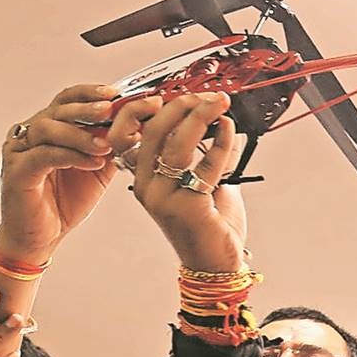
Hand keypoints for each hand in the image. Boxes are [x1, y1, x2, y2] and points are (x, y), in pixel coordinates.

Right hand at [0, 85, 163, 263]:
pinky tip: (92, 162)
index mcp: (50, 127)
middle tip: (111, 108)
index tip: (117, 93)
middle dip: (88, 107)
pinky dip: (70, 156)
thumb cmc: (64, 202)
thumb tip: (139, 126)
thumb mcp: (97, 169)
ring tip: (106, 143)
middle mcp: (31, 133)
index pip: (69, 98)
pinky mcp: (17, 171)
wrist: (39, 237)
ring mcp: (20, 151)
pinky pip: (44, 156)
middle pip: (58, 108)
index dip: (91, 92)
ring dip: (80, 133)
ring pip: (48, 128)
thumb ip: (111, 147)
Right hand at [123, 92, 245, 271]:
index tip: (173, 93)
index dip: (145, 108)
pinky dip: (222, 141)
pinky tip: (230, 130)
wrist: (216, 263)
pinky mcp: (186, 206)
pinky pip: (205, 163)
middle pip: (152, 132)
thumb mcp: (200, 180)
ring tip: (219, 104)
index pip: (127, 134)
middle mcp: (147, 187)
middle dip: (181, 106)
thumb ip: (202, 152)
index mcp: (144, 178)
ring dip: (200, 117)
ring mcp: (164, 197)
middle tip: (205, 96)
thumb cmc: (208, 225)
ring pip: (176, 144)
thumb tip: (218, 120)